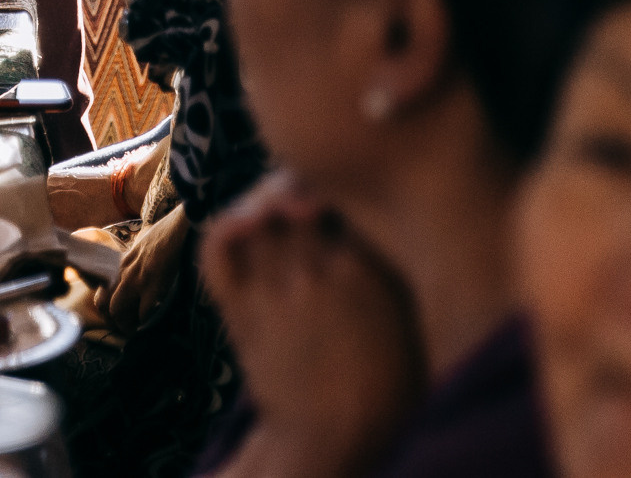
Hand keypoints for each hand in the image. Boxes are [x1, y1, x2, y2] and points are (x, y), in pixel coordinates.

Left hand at [200, 173, 425, 476]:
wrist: (334, 440)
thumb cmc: (386, 387)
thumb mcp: (412, 319)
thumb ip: (396, 265)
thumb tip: (394, 222)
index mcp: (364, 270)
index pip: (342, 195)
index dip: (343, 190)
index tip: (349, 197)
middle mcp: (314, 270)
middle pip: (296, 195)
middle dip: (303, 190)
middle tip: (313, 199)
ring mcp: (271, 287)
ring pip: (258, 214)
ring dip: (268, 205)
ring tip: (283, 211)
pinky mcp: (239, 308)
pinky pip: (218, 247)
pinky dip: (226, 226)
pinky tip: (243, 223)